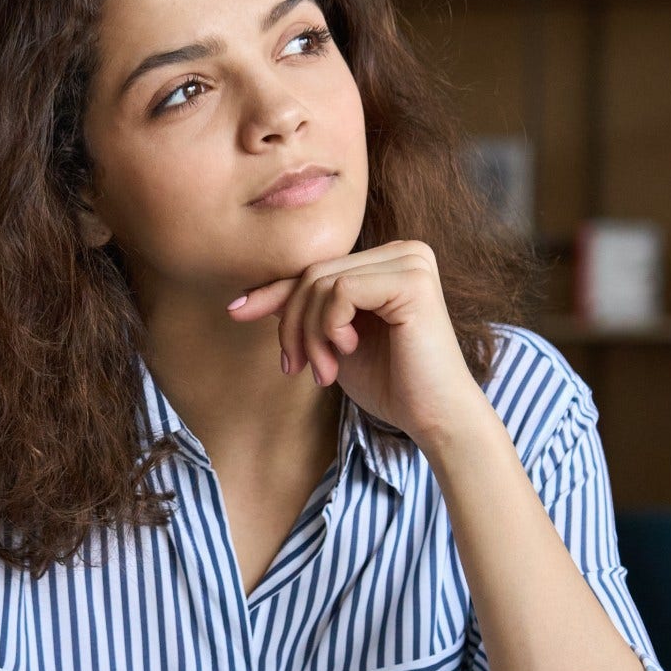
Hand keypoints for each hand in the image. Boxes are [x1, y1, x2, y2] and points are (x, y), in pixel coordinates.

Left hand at [226, 239, 486, 446]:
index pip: (316, 269)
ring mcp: (411, 261)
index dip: (274, 292)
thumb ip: (306, 313)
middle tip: (296, 369)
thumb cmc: (391, 385)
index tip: (236, 312)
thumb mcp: (333, 342)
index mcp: (388, 261)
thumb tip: (248, 297)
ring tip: (324, 372)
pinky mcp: (412, 280)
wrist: (435, 419)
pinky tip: (346, 352)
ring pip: (321, 282)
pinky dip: (329, 327)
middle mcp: (404, 251)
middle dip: (293, 325)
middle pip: (314, 273)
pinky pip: (341, 290)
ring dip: (310, 335)